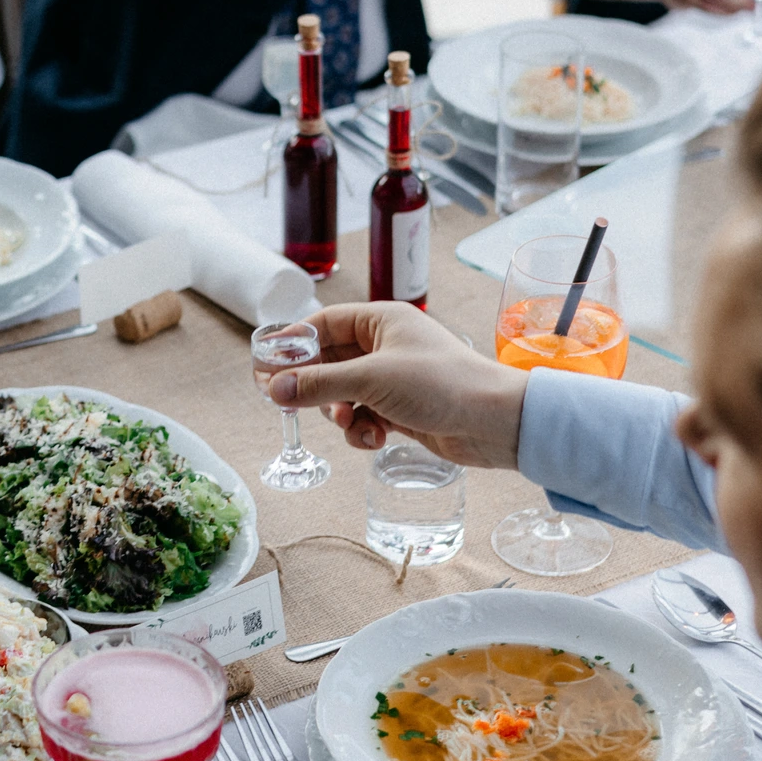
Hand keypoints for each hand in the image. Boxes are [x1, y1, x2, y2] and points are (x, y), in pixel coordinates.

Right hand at [266, 301, 529, 467]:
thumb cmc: (442, 385)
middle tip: (283, 402)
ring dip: (340, 414)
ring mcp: (394, 379)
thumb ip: (318, 384)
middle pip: (329, 361)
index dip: (293, 344)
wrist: (495, 423)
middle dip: (313, 386)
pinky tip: (374, 439)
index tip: (266, 365)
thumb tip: (274, 388)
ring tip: (350, 424)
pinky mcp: (402, 409)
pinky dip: (362, 430)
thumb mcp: (371, 380)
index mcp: (382, 321)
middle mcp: (386, 346)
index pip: (323, 323)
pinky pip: (363, 416)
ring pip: (343, 394)